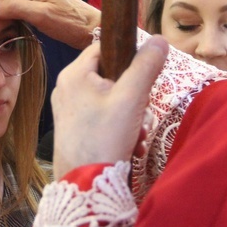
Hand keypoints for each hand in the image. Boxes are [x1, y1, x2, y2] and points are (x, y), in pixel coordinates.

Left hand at [51, 36, 168, 179]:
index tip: (144, 75)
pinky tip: (131, 146)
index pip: (105, 47)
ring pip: (110, 100)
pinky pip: (103, 118)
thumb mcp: (131, 98)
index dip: (128, 57)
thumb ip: (146, 66)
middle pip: (111, 76)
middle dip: (135, 96)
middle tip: (141, 113)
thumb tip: (160, 39)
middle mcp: (67, 88)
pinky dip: (121, 129)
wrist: (84, 187)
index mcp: (74, 74)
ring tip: (138, 135)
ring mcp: (69, 111)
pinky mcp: (74, 130)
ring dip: (132, 116)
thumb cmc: (104, 138)